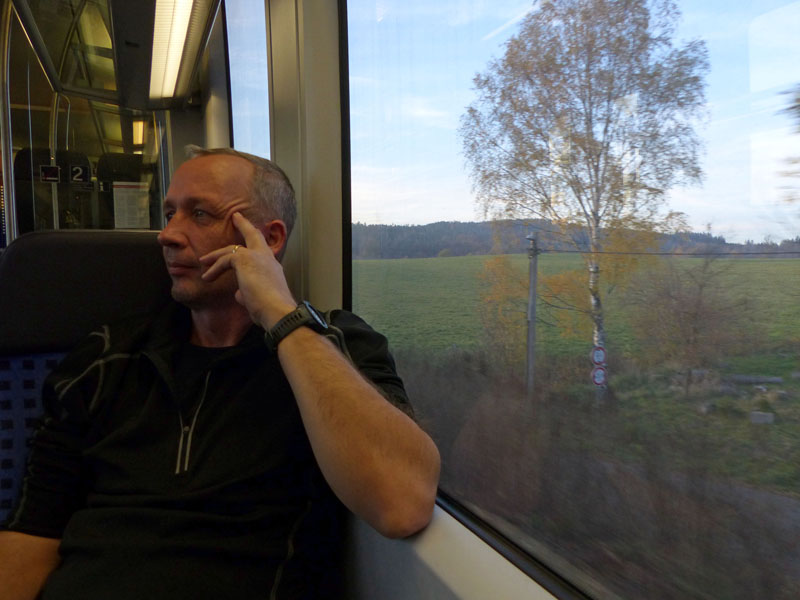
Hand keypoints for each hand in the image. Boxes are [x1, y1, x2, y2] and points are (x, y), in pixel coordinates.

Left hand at [199, 212, 295, 327]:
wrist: (277, 311)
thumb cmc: (270, 310)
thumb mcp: (258, 298)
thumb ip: (248, 291)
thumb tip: (238, 293)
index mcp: (272, 268)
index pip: (263, 250)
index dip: (256, 240)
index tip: (251, 230)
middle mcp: (267, 258)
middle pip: (254, 235)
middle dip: (244, 225)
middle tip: (236, 217)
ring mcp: (257, 256)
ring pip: (233, 249)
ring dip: (216, 256)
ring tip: (203, 261)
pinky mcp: (245, 259)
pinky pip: (225, 259)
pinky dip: (215, 268)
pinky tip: (207, 278)